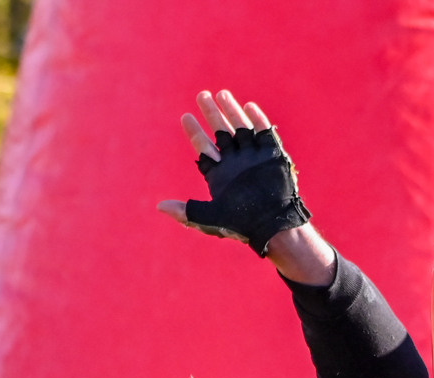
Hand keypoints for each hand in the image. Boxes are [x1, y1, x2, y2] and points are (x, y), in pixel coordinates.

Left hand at [156, 89, 335, 286]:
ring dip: (231, 111)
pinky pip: (264, 133)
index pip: (204, 148)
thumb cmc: (242, 225)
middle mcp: (236, 163)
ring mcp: (254, 158)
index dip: (194, 132)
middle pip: (221, 132)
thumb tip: (159, 207)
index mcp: (220, 175)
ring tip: (221, 94)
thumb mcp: (210, 219)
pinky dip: (257, 119)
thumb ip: (186, 212)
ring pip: (241, 128)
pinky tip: (248, 106)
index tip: (185, 116)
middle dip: (211, 114)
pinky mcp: (273, 156)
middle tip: (202, 96)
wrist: (274, 226)